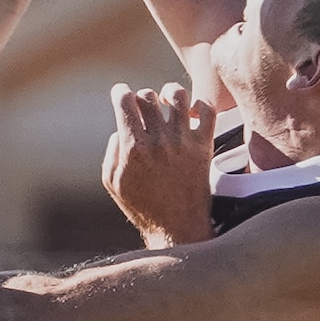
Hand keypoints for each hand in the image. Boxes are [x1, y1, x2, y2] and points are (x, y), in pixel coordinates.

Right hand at [104, 80, 216, 246]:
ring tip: (167, 104)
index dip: (120, 92)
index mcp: (133, 148)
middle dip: (142, 97)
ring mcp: (183, 142)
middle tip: (143, 108)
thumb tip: (122, 129)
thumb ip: (112, 151)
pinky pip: (207, 110)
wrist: (177, 228)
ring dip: (169, 94)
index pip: (125, 101)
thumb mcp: (113, 183)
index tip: (121, 94)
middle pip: (148, 96)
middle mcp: (158, 141)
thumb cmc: (142, 208)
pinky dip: (199, 104)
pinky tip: (190, 113)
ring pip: (177, 95)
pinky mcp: (203, 147)